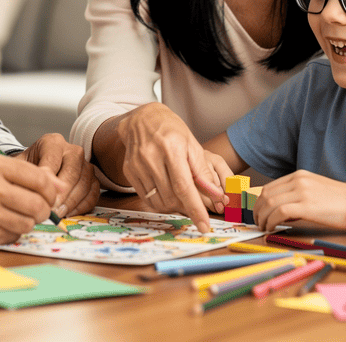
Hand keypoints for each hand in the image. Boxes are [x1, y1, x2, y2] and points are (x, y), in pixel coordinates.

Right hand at [0, 153, 61, 243]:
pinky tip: (1, 221)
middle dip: (44, 208)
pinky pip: (12, 236)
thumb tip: (60, 186)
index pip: (40, 180)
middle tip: (37, 207)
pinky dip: (13, 230)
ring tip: (16, 212)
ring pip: (28, 223)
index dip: (51, 189)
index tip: (49, 193)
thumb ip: (25, 172)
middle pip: (38, 205)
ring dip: (28, 220)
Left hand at [18, 133, 99, 217]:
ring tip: (57, 214)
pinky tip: (67, 213)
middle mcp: (72, 150)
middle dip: (61, 194)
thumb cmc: (29, 166)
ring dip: (71, 202)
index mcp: (53, 142)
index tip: (40, 196)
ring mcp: (85, 164)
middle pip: (72, 172)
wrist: (38, 166)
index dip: (48, 180)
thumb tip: (29, 191)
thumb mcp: (20, 165)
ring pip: (84, 184)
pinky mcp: (93, 179)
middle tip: (50, 210)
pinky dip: (81, 207)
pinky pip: (92, 195)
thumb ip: (23, 174)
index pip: (53, 160)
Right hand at [113, 103, 227, 232]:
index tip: (204, 226)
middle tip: (195, 208)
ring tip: (181, 199)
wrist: (142, 119)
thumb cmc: (171, 130)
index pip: (184, 186)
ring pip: (158, 201)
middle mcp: (151, 157)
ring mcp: (137, 164)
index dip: (195, 209)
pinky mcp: (129, 171)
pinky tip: (167, 193)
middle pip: (171, 196)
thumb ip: (203, 170)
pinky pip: (146, 197)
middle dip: (186, 207)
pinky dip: (160, 202)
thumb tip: (216, 195)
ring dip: (173, 207)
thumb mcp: (192, 144)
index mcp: (171, 148)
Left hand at [253, 170, 345, 231]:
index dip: (259, 202)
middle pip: (266, 194)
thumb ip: (298, 194)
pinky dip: (271, 221)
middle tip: (257, 222)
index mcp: (299, 176)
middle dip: (257, 210)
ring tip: (263, 227)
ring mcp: (301, 192)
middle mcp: (297, 180)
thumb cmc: (340, 201)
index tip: (258, 212)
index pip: (269, 187)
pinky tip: (272, 228)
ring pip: (270, 203)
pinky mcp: (306, 205)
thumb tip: (282, 211)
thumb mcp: (315, 189)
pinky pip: (279, 212)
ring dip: (262, 217)